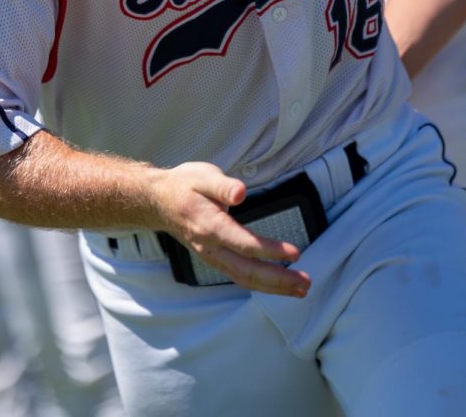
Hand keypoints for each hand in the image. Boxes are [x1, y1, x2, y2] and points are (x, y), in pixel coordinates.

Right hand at [150, 161, 310, 297]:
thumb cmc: (184, 185)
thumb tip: (241, 192)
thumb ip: (222, 185)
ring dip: (273, 287)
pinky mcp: (215, 260)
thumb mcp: (202, 175)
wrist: (159, 202)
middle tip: (305, 283)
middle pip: (247, 271)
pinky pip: (239, 277)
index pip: (244, 244)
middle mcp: (211, 247)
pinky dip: (261, 284)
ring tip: (300, 289)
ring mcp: (212, 257)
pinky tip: (278, 284)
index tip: (296, 253)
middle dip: (278, 280)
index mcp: (210, 225)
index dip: (270, 250)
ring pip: (244, 279)